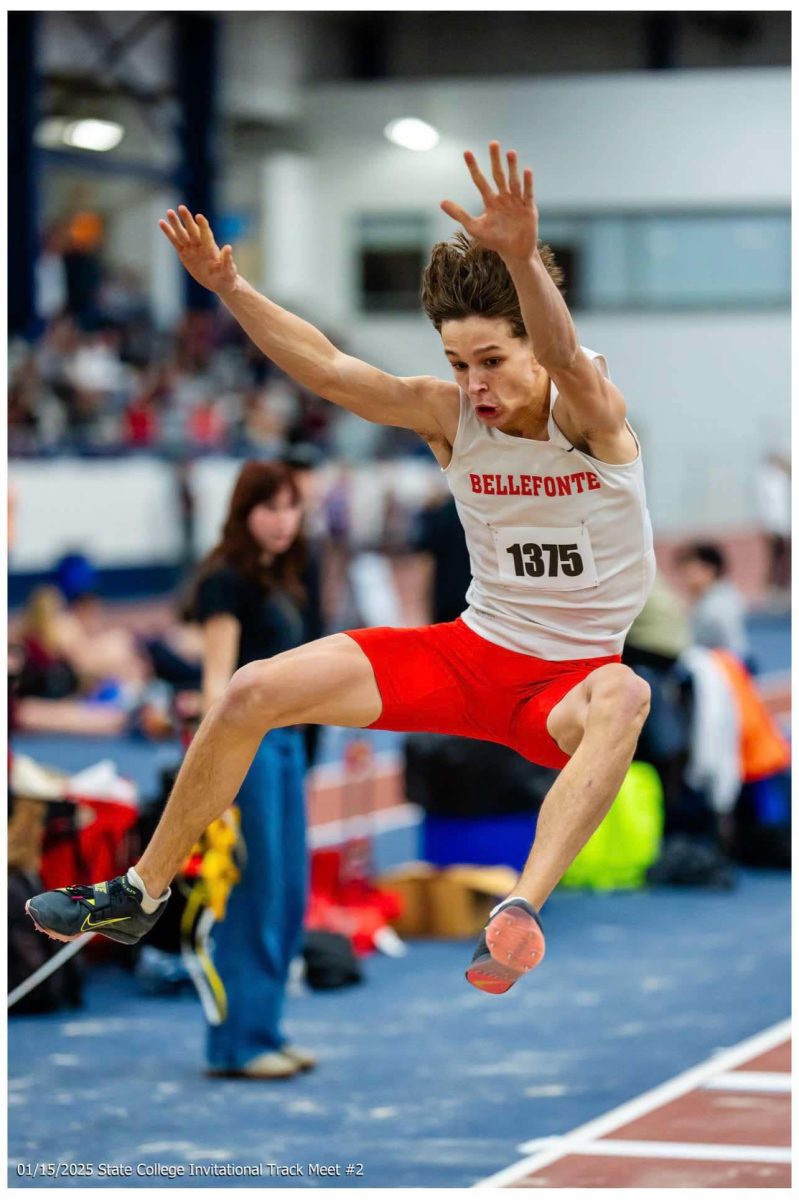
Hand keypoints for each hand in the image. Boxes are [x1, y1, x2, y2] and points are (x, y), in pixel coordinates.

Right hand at [158, 206, 237, 295]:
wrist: (219, 283)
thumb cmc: (227, 277)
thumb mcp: (229, 271)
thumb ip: (227, 260)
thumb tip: (228, 247)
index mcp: (211, 248)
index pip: (206, 234)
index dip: (203, 226)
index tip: (199, 216)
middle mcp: (201, 245)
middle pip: (193, 231)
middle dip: (187, 220)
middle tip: (181, 208)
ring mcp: (192, 248)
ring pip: (182, 234)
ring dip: (176, 223)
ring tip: (169, 211)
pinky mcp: (184, 254)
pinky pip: (175, 242)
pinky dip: (169, 233)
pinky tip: (162, 222)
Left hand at [441, 141, 537, 261]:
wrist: (514, 253)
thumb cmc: (495, 241)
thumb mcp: (474, 228)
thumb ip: (459, 214)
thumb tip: (441, 202)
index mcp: (491, 201)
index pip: (480, 181)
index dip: (473, 167)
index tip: (467, 152)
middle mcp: (504, 198)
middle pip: (498, 175)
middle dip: (495, 160)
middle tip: (493, 143)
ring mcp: (517, 202)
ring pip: (513, 181)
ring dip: (512, 167)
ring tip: (510, 152)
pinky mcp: (529, 209)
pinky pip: (527, 193)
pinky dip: (527, 183)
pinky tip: (526, 170)